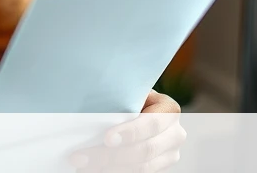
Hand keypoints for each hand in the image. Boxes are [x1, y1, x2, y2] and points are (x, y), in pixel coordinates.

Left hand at [69, 90, 184, 171]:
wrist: (140, 111)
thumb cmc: (130, 98)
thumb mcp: (130, 92)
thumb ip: (120, 98)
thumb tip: (89, 103)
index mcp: (169, 109)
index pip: (152, 124)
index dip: (130, 133)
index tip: (107, 138)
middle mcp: (175, 134)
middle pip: (145, 151)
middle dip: (110, 155)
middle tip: (80, 157)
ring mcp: (170, 155)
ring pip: (141, 168)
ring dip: (109, 168)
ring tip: (83, 165)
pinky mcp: (160, 168)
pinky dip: (113, 172)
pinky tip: (95, 169)